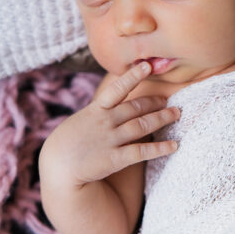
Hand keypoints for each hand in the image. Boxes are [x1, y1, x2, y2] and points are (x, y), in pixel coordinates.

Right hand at [40, 62, 180, 188]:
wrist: (58, 167)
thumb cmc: (67, 143)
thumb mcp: (79, 120)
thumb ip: (98, 112)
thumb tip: (113, 102)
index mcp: (96, 110)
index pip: (117, 89)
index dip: (133, 76)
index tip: (147, 66)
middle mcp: (105, 122)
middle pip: (136, 108)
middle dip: (155, 102)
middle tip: (169, 99)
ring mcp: (111, 140)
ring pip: (142, 125)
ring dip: (162, 118)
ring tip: (176, 114)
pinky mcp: (115, 159)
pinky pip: (142, 151)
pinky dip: (160, 148)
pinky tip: (173, 145)